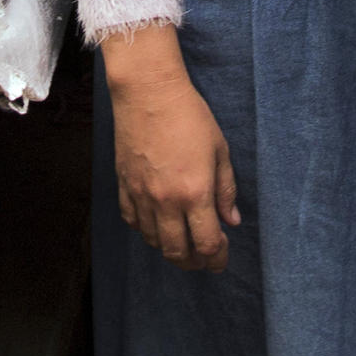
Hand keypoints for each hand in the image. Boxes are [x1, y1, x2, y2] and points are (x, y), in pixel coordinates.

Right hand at [101, 26, 239, 270]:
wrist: (149, 92)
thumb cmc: (190, 116)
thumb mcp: (220, 150)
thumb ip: (226, 189)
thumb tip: (231, 220)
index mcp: (195, 192)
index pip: (206, 244)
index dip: (216, 258)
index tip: (221, 256)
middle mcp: (166, 201)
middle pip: (177, 252)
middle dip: (193, 263)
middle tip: (203, 260)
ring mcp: (141, 195)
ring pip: (153, 241)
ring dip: (169, 248)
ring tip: (182, 243)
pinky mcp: (124, 185)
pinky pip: (132, 221)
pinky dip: (145, 230)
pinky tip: (156, 224)